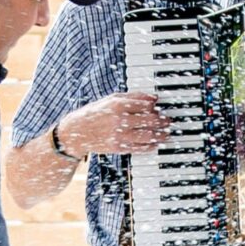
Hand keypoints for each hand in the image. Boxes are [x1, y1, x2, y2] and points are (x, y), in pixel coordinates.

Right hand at [54, 92, 170, 157]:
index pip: (145, 105)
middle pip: (149, 120)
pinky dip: (150, 146)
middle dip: (162, 121)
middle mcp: (119, 120)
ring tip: (166, 134)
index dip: (155, 106)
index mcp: (118, 105)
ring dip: (160, 135)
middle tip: (168, 121)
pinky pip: (140, 148)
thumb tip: (153, 98)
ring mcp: (119, 135)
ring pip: (147, 135)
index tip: (160, 107)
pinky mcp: (119, 148)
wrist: (77, 133)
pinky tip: (155, 144)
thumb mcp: (111, 99)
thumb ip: (133, 97)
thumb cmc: (95, 113)